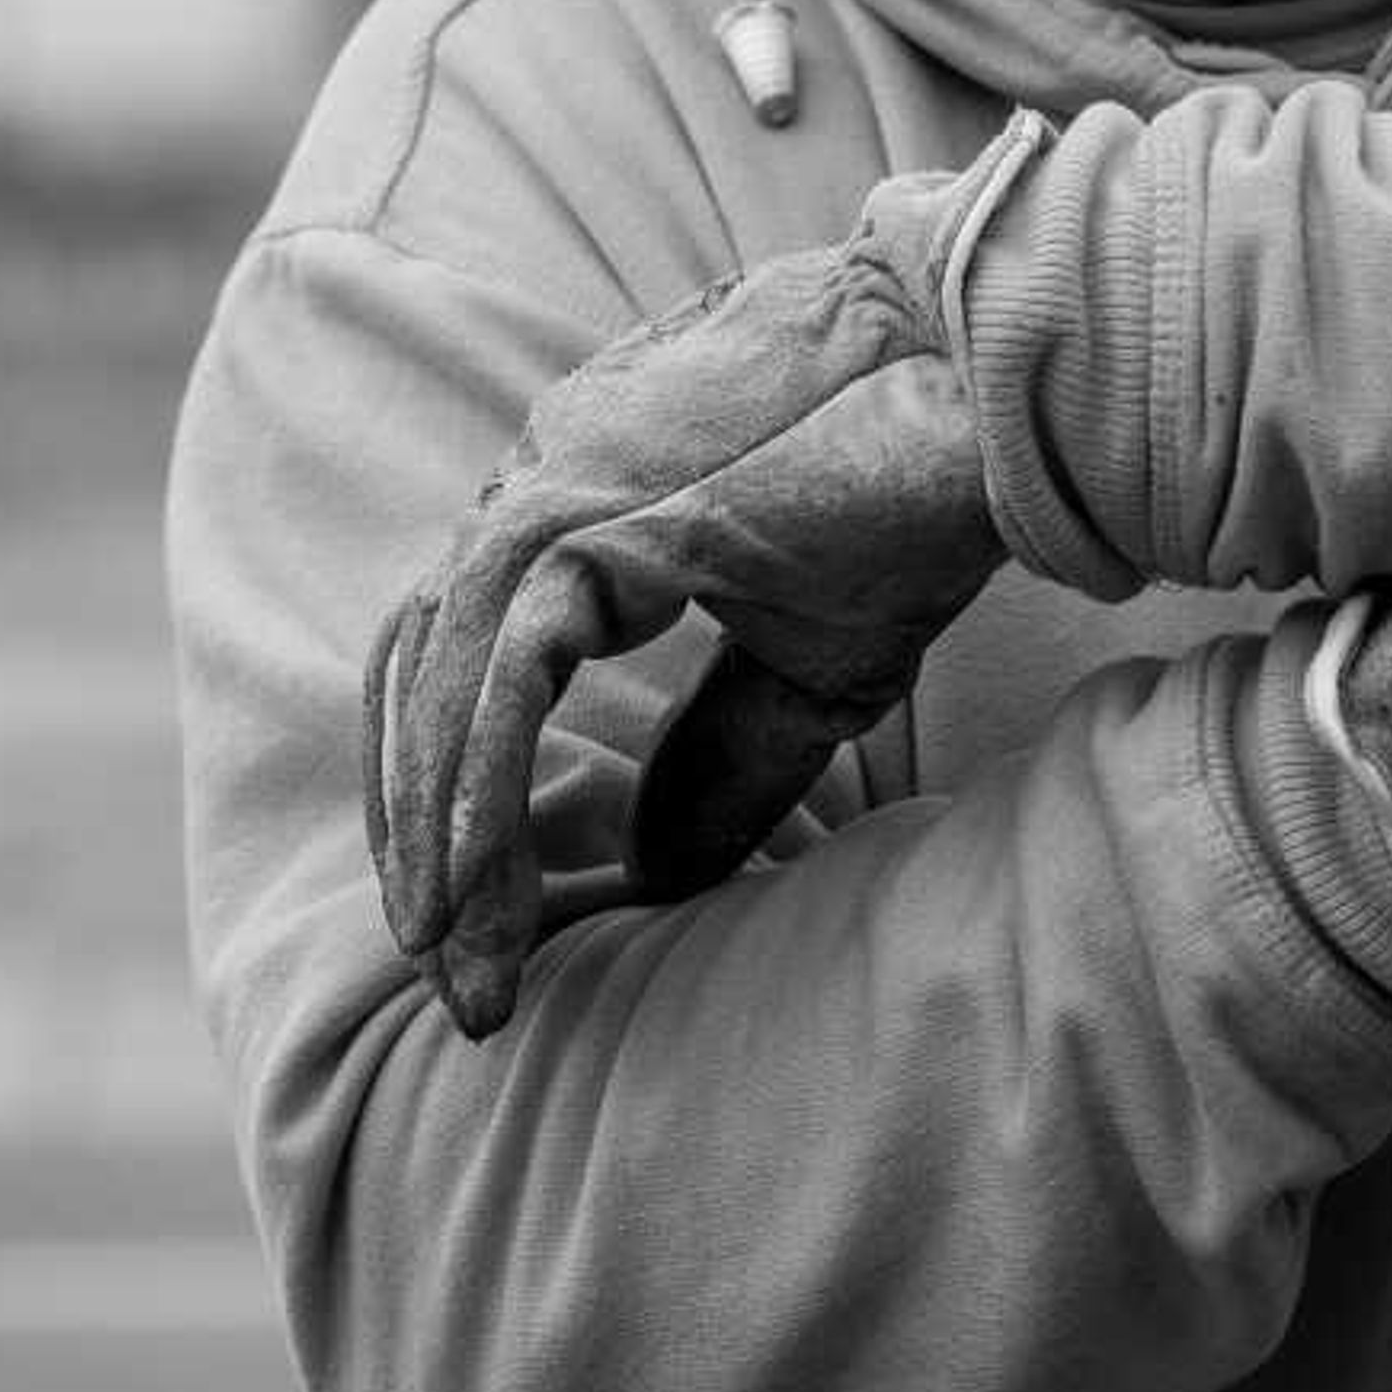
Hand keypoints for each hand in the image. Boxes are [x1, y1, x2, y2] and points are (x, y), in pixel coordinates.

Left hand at [363, 134, 1037, 1036]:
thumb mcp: (807, 673)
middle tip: (460, 980)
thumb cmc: (904, 511)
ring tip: (460, 962)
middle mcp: (533, 508)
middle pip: (419, 697)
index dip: (456, 808)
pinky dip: (476, 794)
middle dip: (426, 846)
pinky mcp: (588, 535)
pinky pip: (497, 689)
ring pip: (438, 702)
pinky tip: (476, 888)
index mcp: (574, 528)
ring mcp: (546, 509)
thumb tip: (657, 874)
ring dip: (439, 842)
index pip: (462, 682)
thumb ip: (722, 758)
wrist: (973, 411)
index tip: (483, 934)